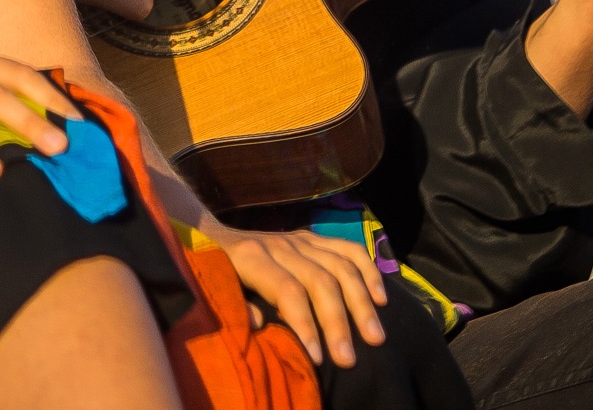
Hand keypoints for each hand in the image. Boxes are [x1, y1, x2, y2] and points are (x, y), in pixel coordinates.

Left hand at [206, 222, 387, 366]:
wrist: (210, 233)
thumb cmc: (213, 272)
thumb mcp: (215, 288)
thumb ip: (237, 306)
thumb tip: (259, 326)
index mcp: (252, 258)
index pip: (287, 290)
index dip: (304, 324)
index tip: (317, 358)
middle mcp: (281, 245)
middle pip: (319, 280)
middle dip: (337, 322)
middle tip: (349, 359)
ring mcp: (301, 239)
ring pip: (341, 266)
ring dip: (361, 303)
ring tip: (375, 337)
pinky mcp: (313, 237)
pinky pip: (349, 249)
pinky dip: (369, 271)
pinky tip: (381, 298)